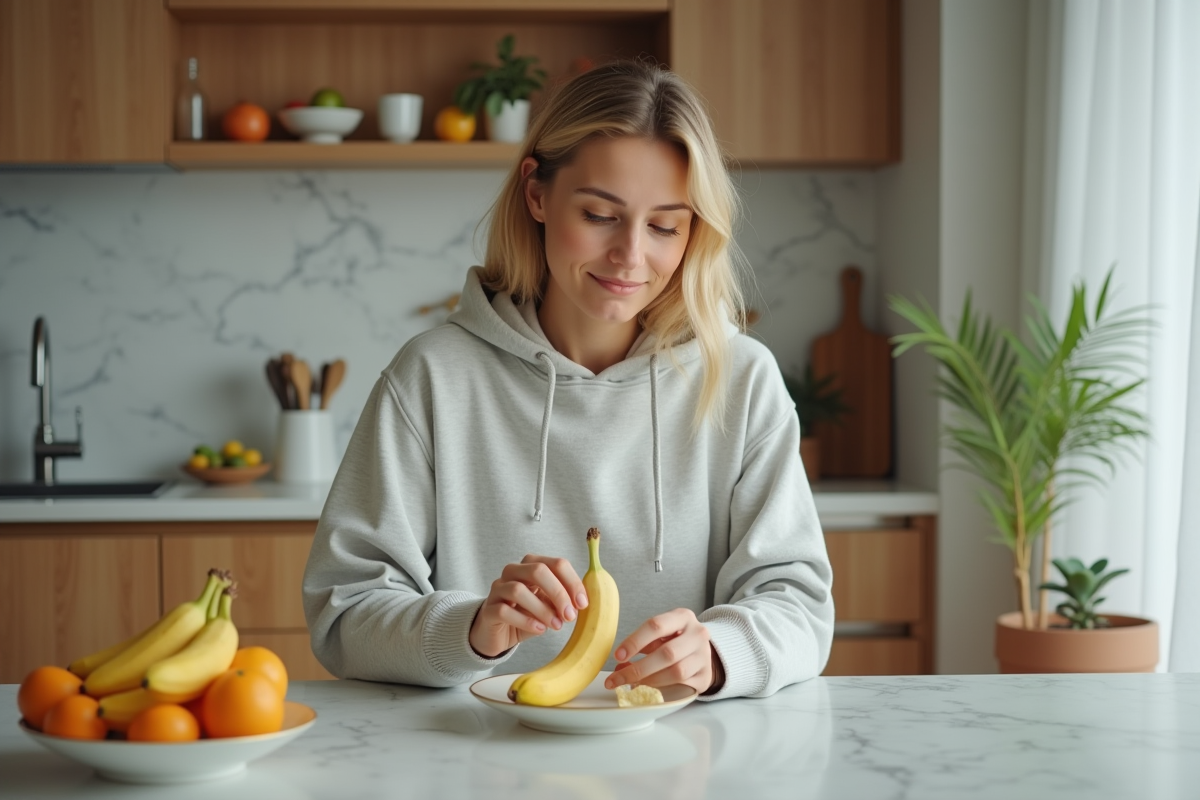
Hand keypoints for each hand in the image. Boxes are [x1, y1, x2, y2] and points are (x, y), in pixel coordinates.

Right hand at [469, 554, 588, 657]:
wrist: (497, 634)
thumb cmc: (526, 616)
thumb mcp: (548, 607)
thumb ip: (561, 601)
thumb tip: (579, 604)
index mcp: (531, 566)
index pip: (556, 564)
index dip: (572, 582)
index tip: (582, 604)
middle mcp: (513, 572)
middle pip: (537, 570)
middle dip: (558, 593)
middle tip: (570, 615)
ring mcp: (498, 589)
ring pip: (518, 590)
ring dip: (542, 609)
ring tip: (556, 626)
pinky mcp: (489, 610)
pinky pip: (504, 611)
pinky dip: (525, 621)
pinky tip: (539, 630)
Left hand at [603, 608, 719, 695]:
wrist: (701, 651)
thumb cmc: (676, 639)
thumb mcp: (662, 634)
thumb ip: (642, 645)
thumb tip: (620, 665)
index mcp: (683, 617)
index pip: (656, 626)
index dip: (634, 641)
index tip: (618, 656)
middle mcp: (697, 634)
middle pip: (667, 653)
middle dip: (639, 669)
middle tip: (619, 678)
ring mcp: (704, 656)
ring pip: (677, 672)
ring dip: (650, 681)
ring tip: (633, 684)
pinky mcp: (705, 676)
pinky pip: (682, 686)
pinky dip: (663, 689)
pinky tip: (649, 689)